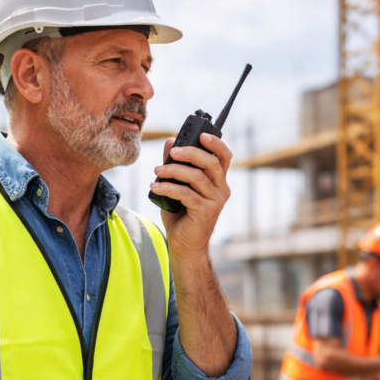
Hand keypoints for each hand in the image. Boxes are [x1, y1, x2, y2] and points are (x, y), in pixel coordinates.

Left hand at [152, 134, 231, 259]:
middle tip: (172, 153)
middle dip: (191, 153)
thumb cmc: (181, 215)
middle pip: (211, 163)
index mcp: (218, 181)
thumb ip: (176, 165)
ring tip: (157, 171)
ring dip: (174, 171)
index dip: (216, 143)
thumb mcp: (178, 186)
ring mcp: (215, 201)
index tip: (201, 135)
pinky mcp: (206, 212)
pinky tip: (155, 186)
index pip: (224, 156)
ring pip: (197, 177)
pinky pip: (186, 194)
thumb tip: (170, 142)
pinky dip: (168, 188)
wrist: (185, 245)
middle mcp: (221, 189)